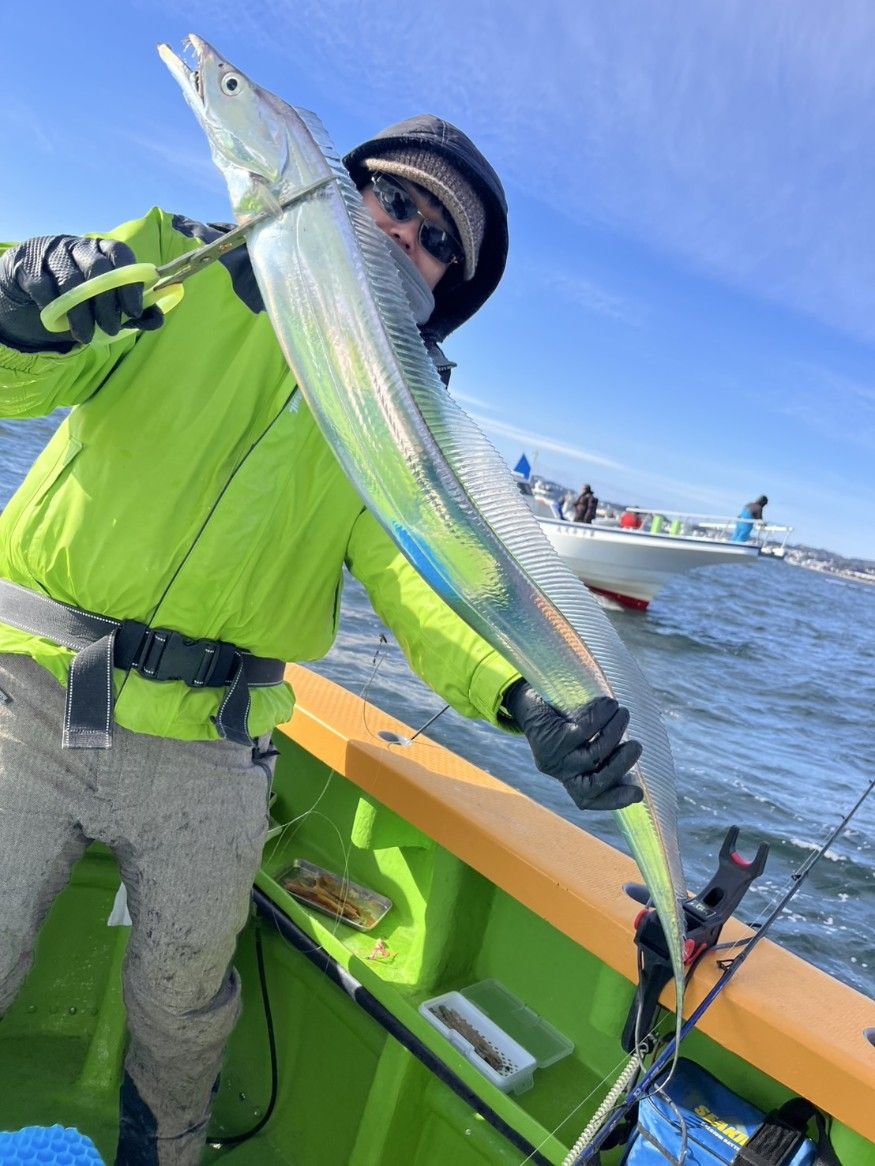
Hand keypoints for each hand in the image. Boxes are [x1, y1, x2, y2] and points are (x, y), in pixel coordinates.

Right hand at [0, 235, 163, 350]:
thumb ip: (135, 311)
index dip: (130, 283)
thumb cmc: (81, 295)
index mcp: (103, 250)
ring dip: (81, 313)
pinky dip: (53, 307)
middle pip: (97, 268)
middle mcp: (79, 246)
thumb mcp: (108, 303)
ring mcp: (52, 253)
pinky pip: (43, 286)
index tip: (134, 311)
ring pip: (70, 280)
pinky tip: (60, 322)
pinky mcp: (29, 266)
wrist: (34, 288)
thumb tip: (158, 318)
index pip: (121, 254)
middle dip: (107, 304)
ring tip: (86, 336)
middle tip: (111, 330)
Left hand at [504, 680, 642, 811]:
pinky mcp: (550, 740)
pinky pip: (583, 732)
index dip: (615, 800)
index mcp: (570, 776)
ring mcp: (554, 758)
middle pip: (593, 785)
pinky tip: (609, 705)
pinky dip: (601, 717)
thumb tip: (633, 753)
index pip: (590, 798)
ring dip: (615, 732)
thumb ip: (603, 749)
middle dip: (620, 767)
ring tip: (623, 713)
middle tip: (636, 746)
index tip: (638, 793)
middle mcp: (560, 772)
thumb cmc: (564, 717)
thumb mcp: (585, 738)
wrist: (530, 697)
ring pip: (593, 756)